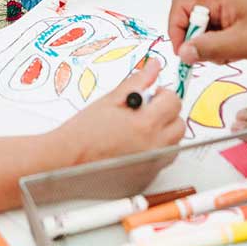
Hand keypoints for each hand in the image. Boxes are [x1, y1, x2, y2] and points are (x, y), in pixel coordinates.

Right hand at [59, 60, 184, 164]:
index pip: (174, 102)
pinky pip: (161, 161)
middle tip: (143, 113)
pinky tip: (131, 147)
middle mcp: (154, 148)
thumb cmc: (84, 131)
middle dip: (165, 115)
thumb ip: (137, 82)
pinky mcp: (147, 179)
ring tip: (136, 131)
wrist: (67, 160)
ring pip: (173, 144)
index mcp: (146, 124)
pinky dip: (153, 152)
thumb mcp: (110, 100)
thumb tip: (154, 66)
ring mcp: (152, 166)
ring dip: (162, 134)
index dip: (162, 95)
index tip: (151, 96)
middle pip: (179, 125)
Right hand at [168, 0, 246, 65]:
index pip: (182, 5)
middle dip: (195, 39)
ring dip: (208, 45)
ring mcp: (228, 8)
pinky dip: (218, 46)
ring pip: (202, 27)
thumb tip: (183, 53)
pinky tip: (233, 52)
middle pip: (190, 17)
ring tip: (227, 54)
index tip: (183, 51)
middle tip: (206, 56)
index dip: (177, 28)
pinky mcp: (234, 20)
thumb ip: (209, 48)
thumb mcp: (242, 43)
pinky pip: (214, 32)